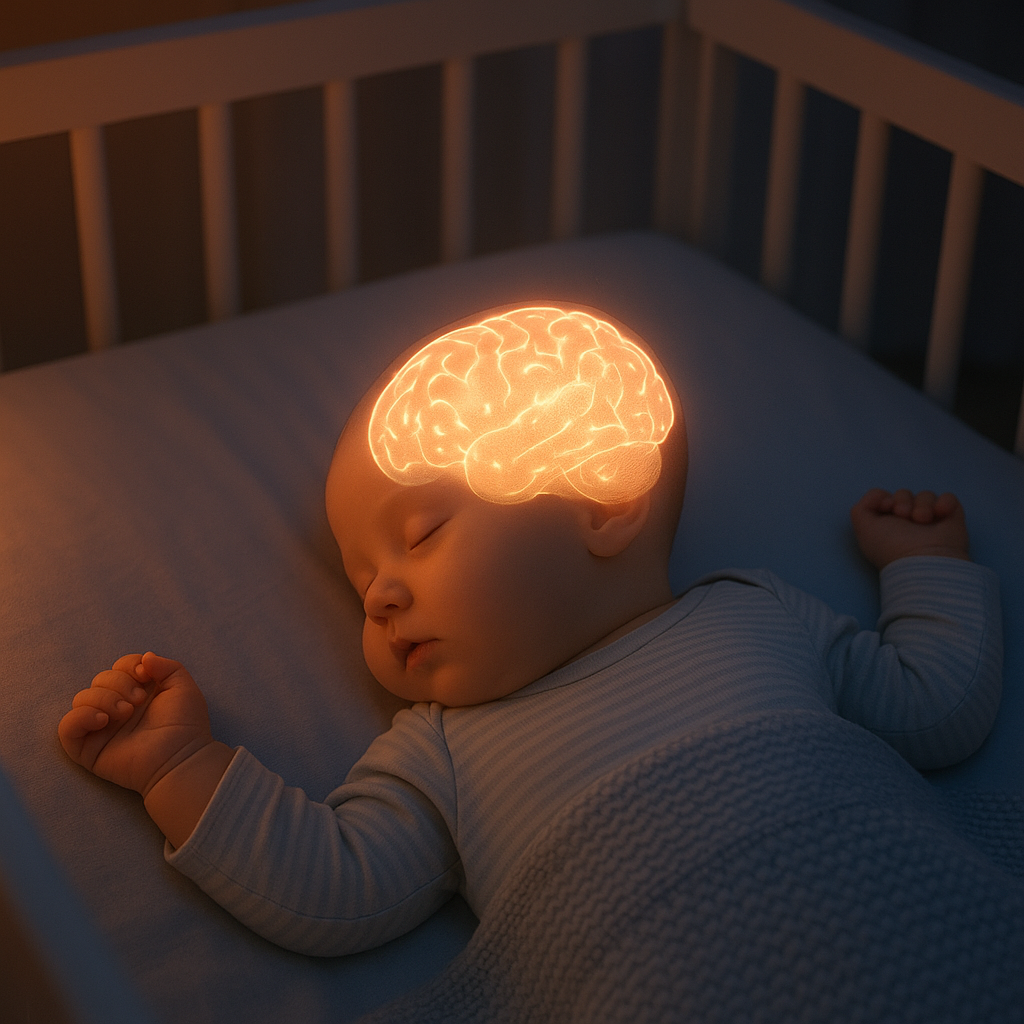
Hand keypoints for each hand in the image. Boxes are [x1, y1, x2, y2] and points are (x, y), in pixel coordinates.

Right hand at [58, 652, 213, 796]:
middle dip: (119, 683)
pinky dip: (80, 717)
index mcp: (138, 692)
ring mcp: (101, 728)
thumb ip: (165, 665)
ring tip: (125, 713)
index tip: (146, 676)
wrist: (180, 756)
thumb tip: (144, 657)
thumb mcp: (182, 686)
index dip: (129, 665)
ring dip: (103, 699)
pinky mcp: (88, 748)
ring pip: (82, 698)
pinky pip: (67, 727)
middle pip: (100, 679)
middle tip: (137, 702)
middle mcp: (117, 707)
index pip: (119, 667)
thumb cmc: (185, 724)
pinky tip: (103, 720)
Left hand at [850, 488, 969, 569]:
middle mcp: (908, 522)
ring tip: (923, 520)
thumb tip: (880, 496)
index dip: (884, 498)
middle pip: (903, 494)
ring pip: (925, 495)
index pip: (884, 497)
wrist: (925, 561)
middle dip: (902, 501)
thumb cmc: (892, 547)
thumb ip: (861, 508)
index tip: (887, 507)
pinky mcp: (950, 518)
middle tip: (905, 515)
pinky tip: (941, 514)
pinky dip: (945, 503)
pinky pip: (948, 498)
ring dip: (922, 504)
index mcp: (887, 525)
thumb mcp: (864, 529)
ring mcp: (930, 520)